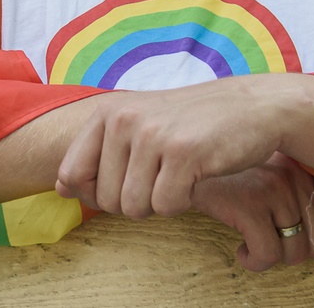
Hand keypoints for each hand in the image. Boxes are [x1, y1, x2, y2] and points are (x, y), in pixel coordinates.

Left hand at [54, 77, 292, 218]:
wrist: (252, 106)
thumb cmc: (190, 123)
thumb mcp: (138, 125)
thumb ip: (98, 152)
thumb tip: (60, 188)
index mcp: (106, 112)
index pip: (70, 175)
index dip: (94, 194)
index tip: (125, 182)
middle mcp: (124, 119)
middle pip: (105, 200)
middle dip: (134, 201)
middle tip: (162, 177)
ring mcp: (152, 135)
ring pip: (134, 207)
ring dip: (159, 203)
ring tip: (178, 175)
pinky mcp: (183, 153)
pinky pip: (166, 207)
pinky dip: (184, 202)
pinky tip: (197, 176)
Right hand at [190, 155, 313, 282]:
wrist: (173, 156)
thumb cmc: (218, 171)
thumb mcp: (264, 177)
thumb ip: (295, 196)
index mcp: (305, 168)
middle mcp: (296, 175)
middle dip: (295, 252)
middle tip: (267, 245)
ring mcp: (274, 188)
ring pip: (294, 252)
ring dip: (270, 256)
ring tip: (248, 242)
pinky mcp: (251, 203)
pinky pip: (268, 255)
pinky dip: (253, 260)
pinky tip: (238, 250)